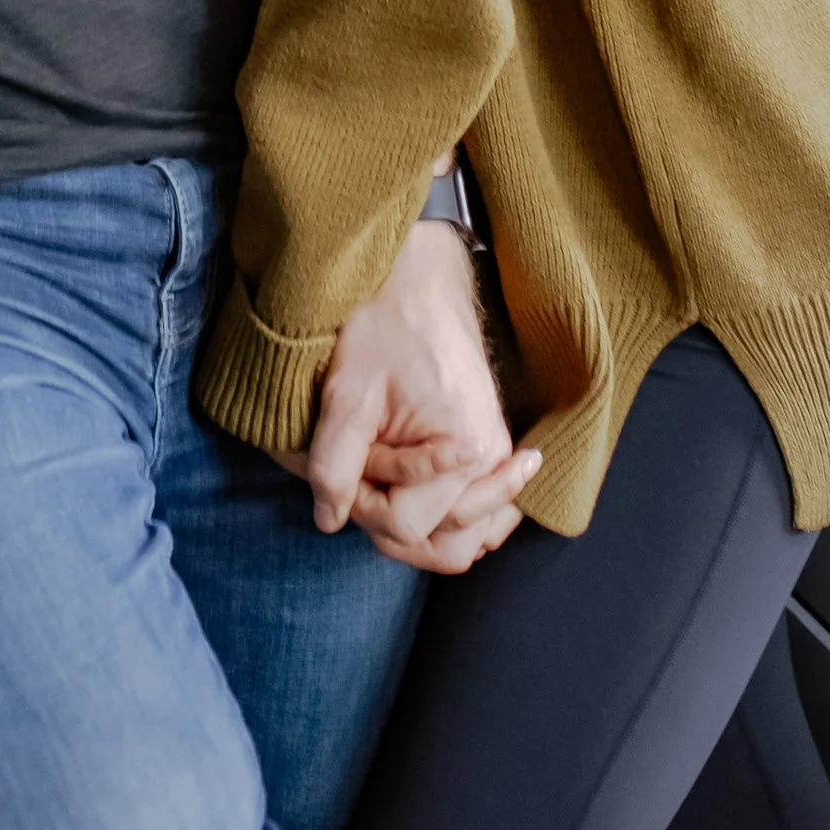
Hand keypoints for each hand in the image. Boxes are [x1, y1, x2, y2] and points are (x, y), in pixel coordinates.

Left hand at [297, 216, 540, 575]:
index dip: (360, 506)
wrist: (421, 282)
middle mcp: (494, 460)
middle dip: (393, 530)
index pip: (405, 526)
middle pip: (447, 547)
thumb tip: (328, 521)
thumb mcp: (347, 393)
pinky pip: (490, 516)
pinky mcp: (496, 450)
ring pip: (470, 541)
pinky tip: (427, 503)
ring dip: (425, 533)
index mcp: (464, 448)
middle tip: (362, 487)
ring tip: (388, 496)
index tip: (343, 466)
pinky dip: (458, 522)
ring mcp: (500, 457)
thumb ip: (334, 464)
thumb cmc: (385, 327)